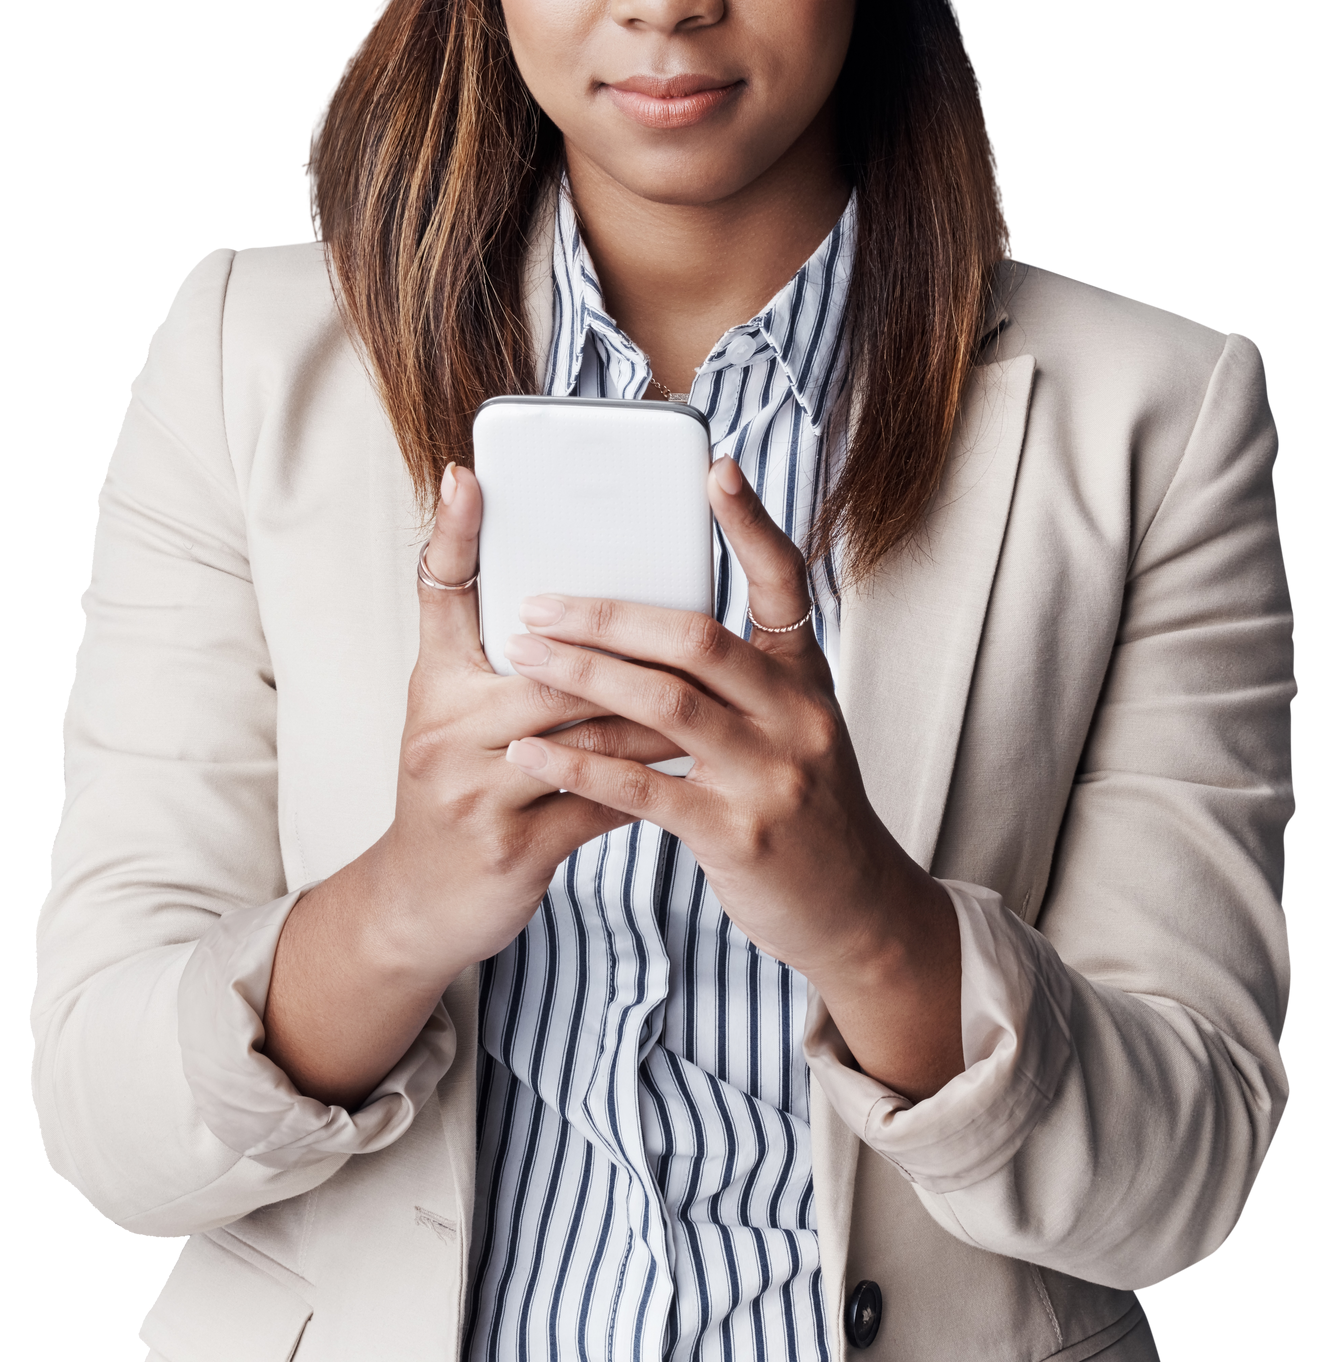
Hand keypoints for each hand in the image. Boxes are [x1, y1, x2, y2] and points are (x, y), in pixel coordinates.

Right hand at [264, 462, 642, 1106]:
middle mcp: (443, 730)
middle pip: (549, 667)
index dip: (454, 533)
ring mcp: (474, 794)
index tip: (471, 474)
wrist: (419, 906)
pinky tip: (695, 765)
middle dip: (625, 649)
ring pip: (588, 733)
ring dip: (658, 714)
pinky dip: (653, 780)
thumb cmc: (456, 789)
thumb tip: (563, 589)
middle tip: (697, 613)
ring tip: (717, 692)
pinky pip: (602, 802)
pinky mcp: (512, 850)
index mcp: (433, 685)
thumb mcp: (453, 711)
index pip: (439, 592)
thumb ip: (496, 652)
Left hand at [502, 455, 963, 1100]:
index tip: (716, 469)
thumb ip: (746, 673)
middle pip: (697, 638)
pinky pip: (643, 787)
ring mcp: (770, 775)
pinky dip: (581, 762)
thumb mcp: (798, 723)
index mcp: (807, 676)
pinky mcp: (737, 834)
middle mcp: (797, 716)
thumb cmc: (804, 803)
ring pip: (665, 705)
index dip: (752, 523)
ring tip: (523, 655)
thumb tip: (660, 616)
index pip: (784, 582)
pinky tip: (533, 748)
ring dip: (584, 674)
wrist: (854, 909)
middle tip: (539, 602)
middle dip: (609, 615)